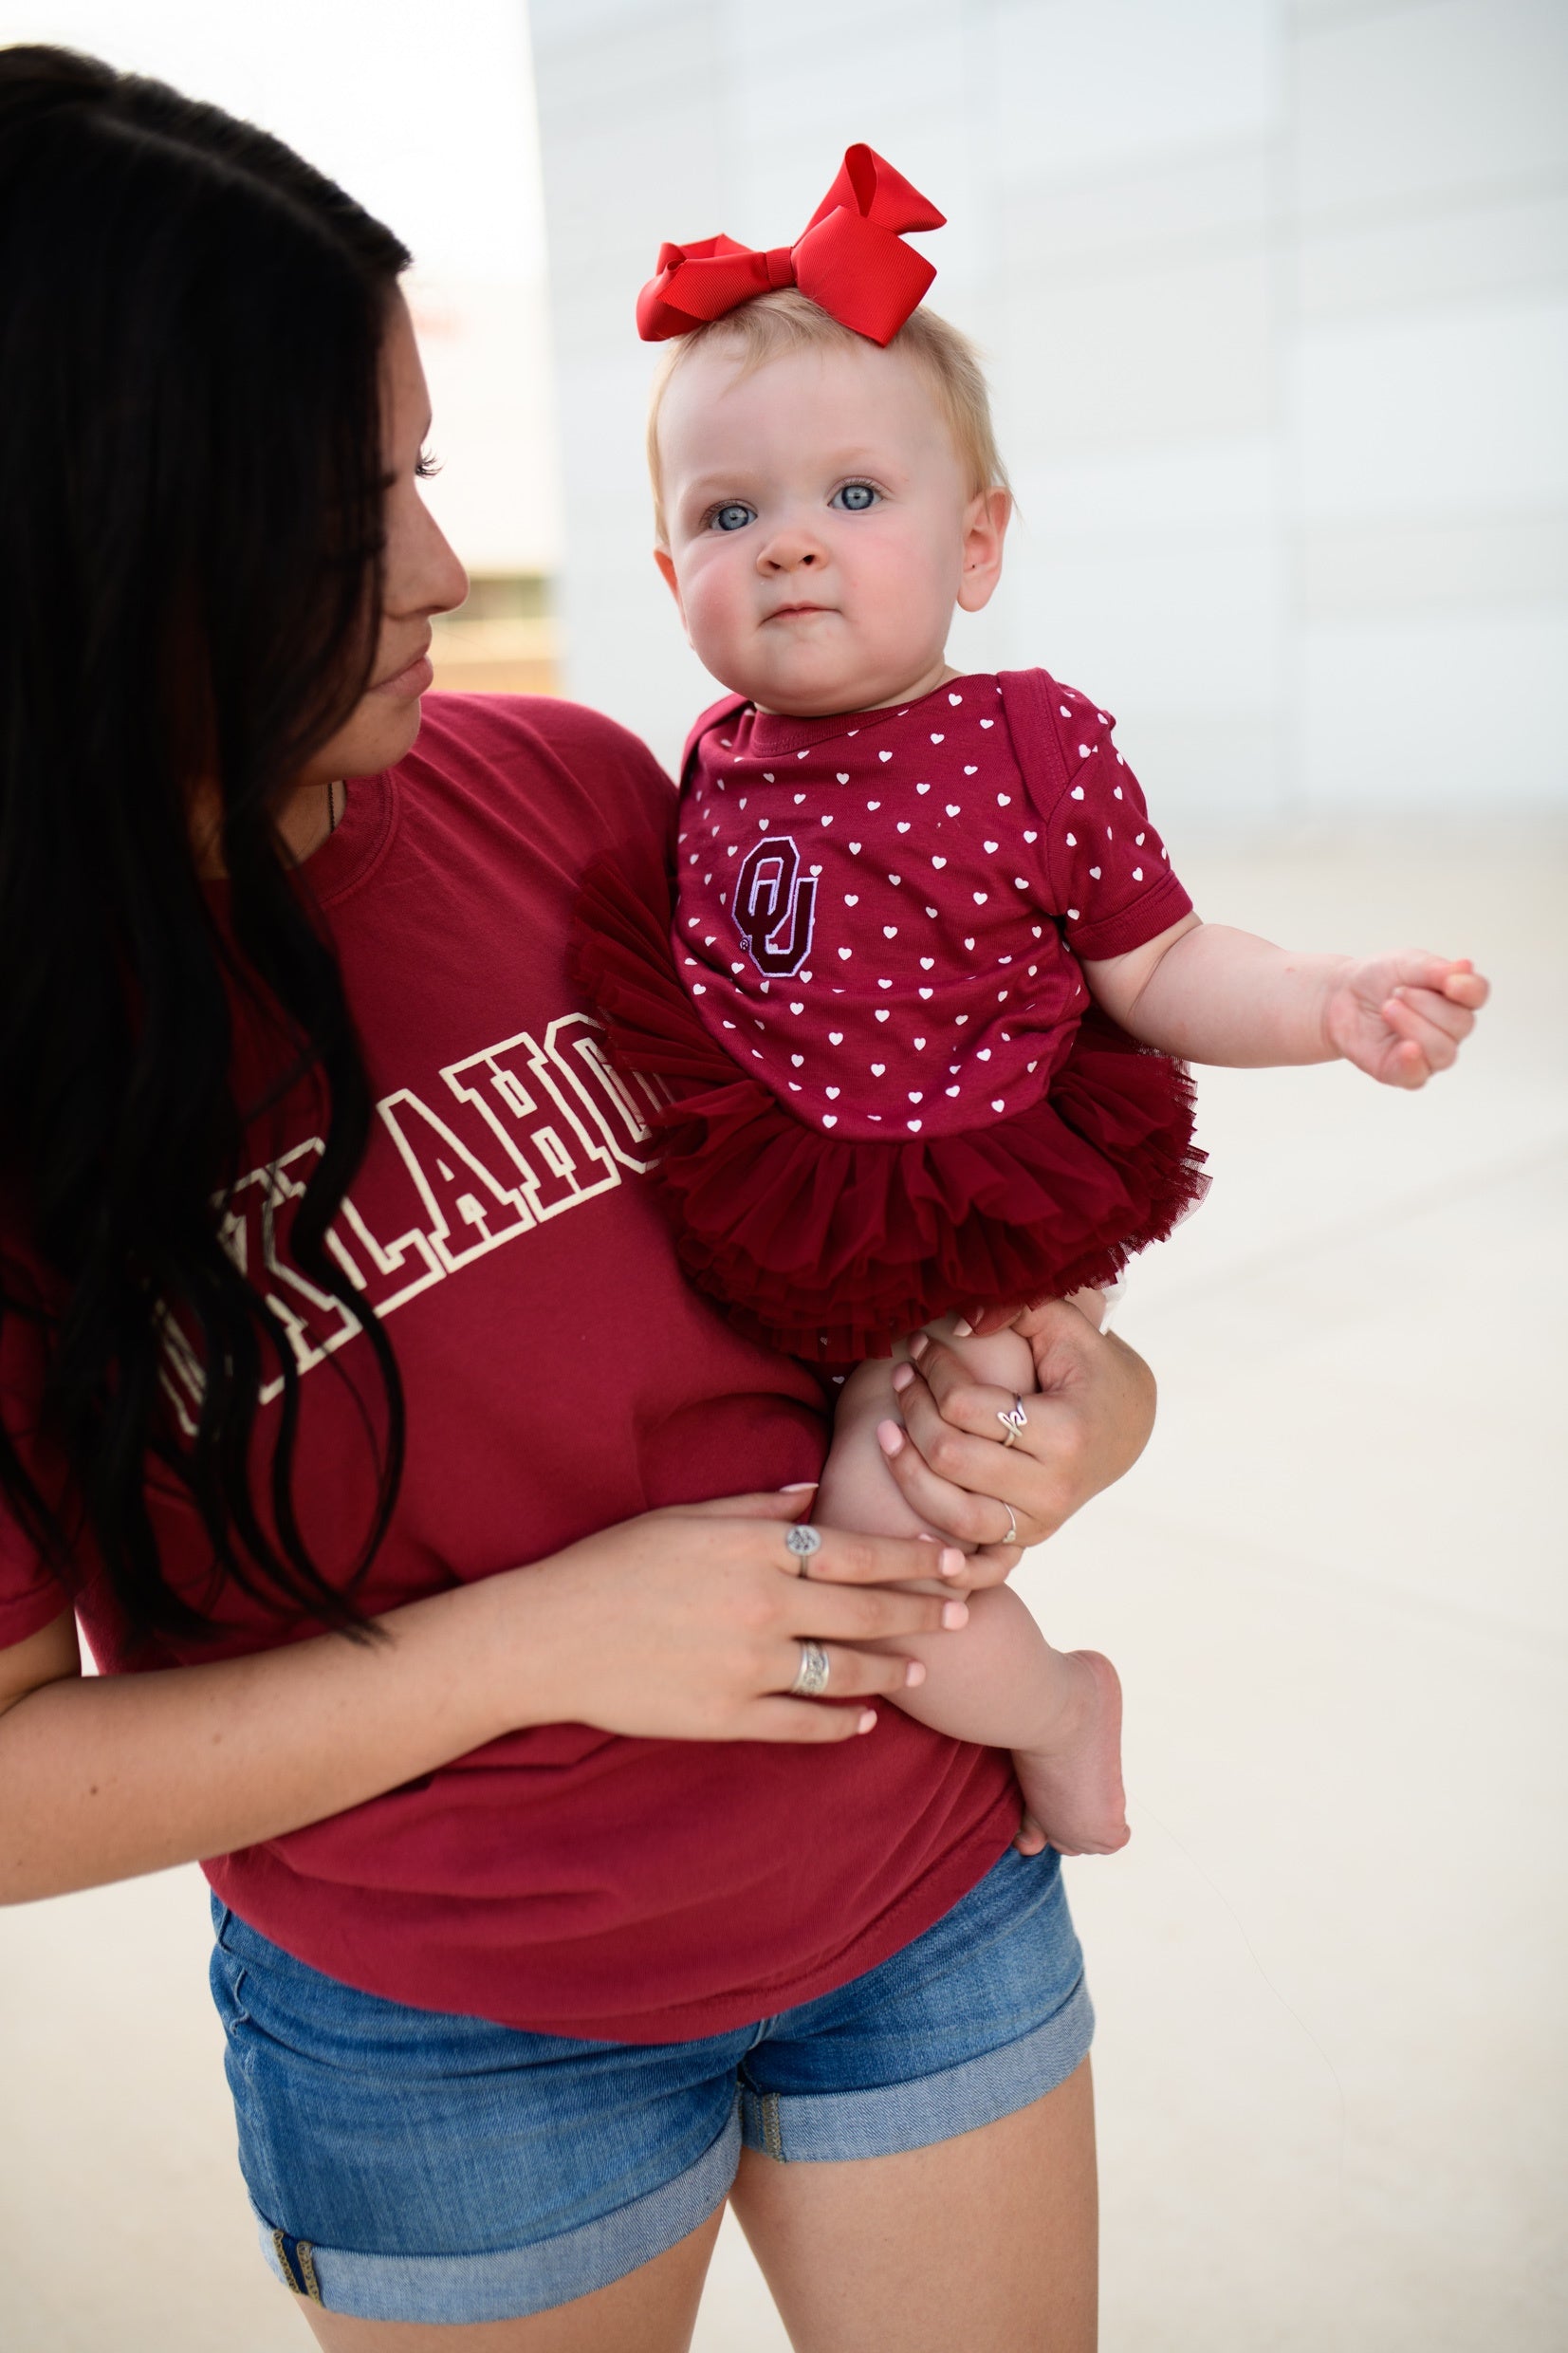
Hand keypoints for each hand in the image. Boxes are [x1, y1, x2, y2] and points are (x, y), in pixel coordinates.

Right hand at [516, 1490, 969, 1744]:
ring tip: (921, 1671)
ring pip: (846, 1672)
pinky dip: (840, 1722)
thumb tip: (815, 1495)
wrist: (548, 1636)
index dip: (913, 1557)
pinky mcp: (728, 1717)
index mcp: (757, 1548)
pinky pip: (803, 1723)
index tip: (953, 1559)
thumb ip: (758, 1507)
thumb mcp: (686, 1518)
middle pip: (868, 1612)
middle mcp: (764, 1605)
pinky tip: (862, 1719)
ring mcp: (749, 1666)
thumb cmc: (611, 1565)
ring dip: (892, 1671)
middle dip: (922, 1612)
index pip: (858, 1550)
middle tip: (962, 1613)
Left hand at [875, 1298, 1155, 1577]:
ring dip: (906, 1470)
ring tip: (886, 1429)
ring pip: (951, 1513)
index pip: (966, 1406)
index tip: (921, 1346)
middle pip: (949, 1456)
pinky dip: (930, 1527)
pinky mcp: (1028, 1538)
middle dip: (913, 1410)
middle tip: (902, 1377)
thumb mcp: (1062, 1324)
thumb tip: (957, 1322)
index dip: (933, 1370)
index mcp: (1065, 1432)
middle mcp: (1054, 1486)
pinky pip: (966, 1545)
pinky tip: (907, 1490)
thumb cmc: (1086, 1366)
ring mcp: (1041, 1521)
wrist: (1126, 1423)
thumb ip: (1013, 1307)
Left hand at [1322, 950, 1488, 1087]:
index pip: (1477, 995)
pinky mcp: (1404, 1072)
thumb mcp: (1406, 963)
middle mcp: (1449, 1028)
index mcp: (1455, 996)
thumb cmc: (1380, 979)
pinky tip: (1404, 1047)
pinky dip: (1413, 1062)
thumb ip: (1435, 969)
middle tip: (1396, 992)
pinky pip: (1419, 1076)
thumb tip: (1466, 967)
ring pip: (1444, 1051)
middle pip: (1461, 1023)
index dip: (1469, 990)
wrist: (1340, 996)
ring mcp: (1429, 1053)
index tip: (1450, 983)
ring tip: (1387, 1008)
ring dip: (1414, 1026)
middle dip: (1426, 1004)